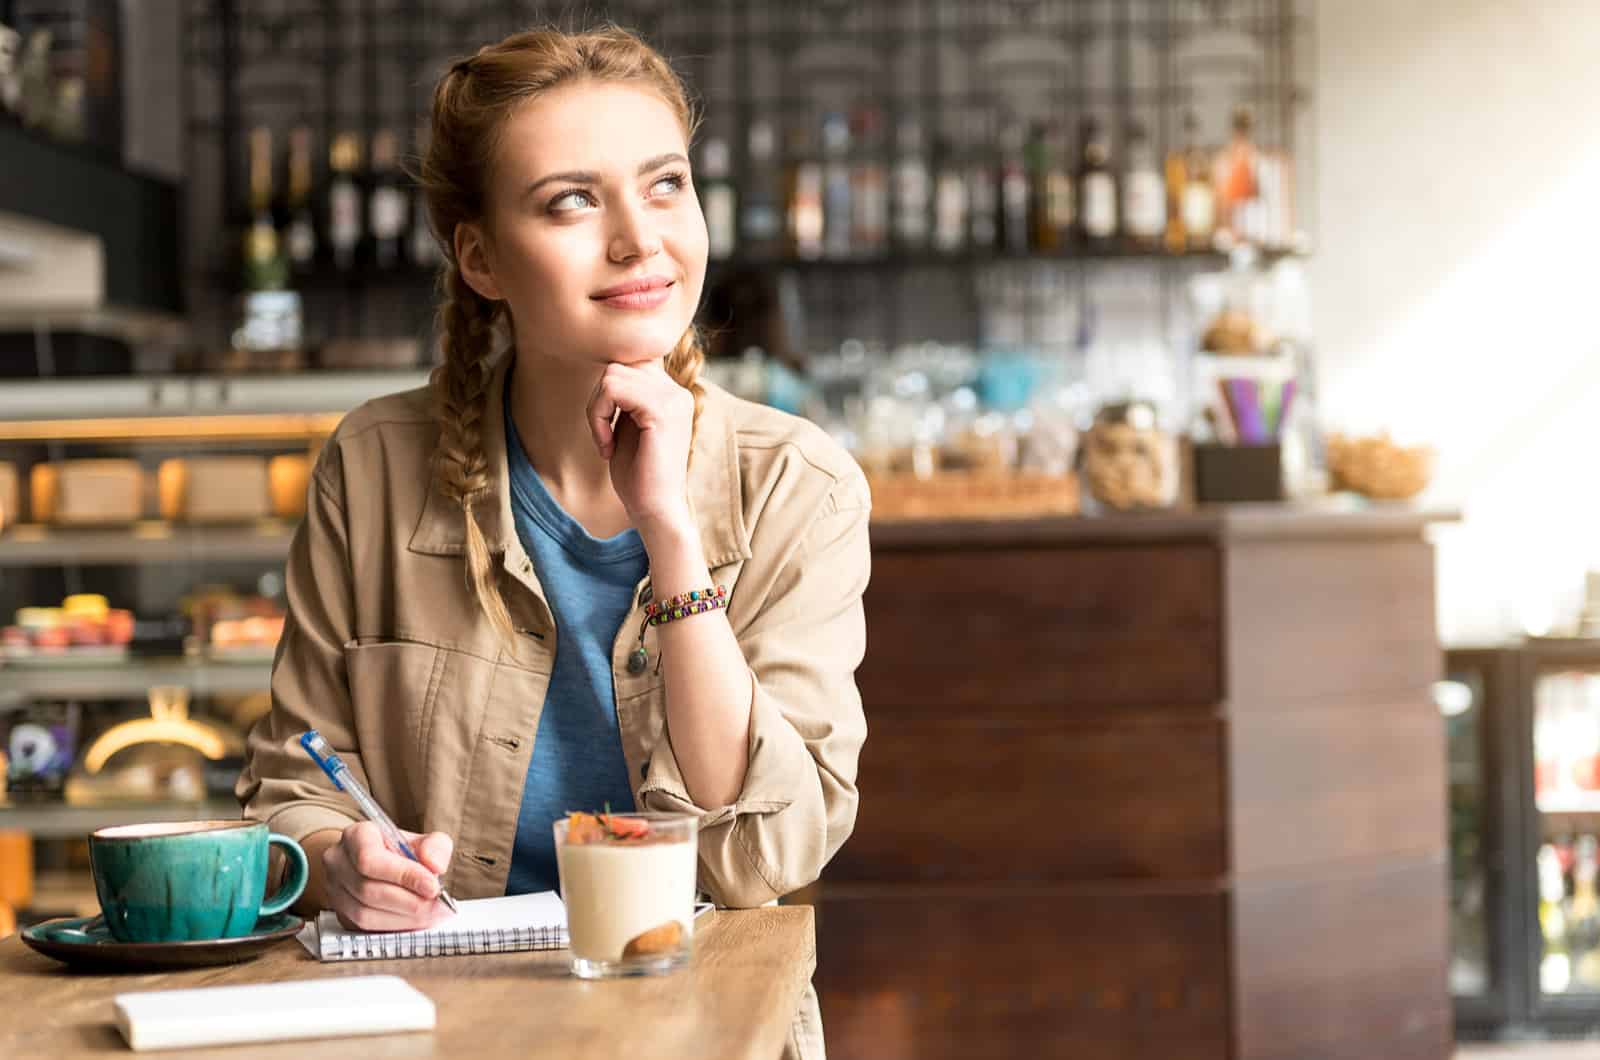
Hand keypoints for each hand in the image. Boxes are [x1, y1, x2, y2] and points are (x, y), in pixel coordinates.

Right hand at [322, 821, 452, 931]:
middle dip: (409, 902)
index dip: (403, 875)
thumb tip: (435, 866)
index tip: (432, 886)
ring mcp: (334, 890)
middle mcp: (338, 861)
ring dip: (403, 918)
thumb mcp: (423, 840)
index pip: (370, 859)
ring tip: (431, 914)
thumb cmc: (401, 851)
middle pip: (367, 890)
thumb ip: (435, 847)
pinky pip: (365, 928)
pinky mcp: (340, 914)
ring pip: (364, 914)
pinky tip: (416, 921)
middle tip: (438, 906)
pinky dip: (394, 927)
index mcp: (356, 836)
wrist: (380, 863)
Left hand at [587, 360, 694, 529]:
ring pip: (612, 374)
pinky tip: (606, 446)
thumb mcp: (627, 427)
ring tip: (604, 441)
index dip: (608, 392)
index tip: (606, 427)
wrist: (656, 512)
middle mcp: (678, 392)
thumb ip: (623, 398)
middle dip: (598, 399)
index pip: (630, 364)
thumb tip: (607, 370)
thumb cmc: (639, 478)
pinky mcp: (662, 411)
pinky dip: (598, 416)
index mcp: (673, 395)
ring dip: (596, 409)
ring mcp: (673, 399)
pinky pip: (612, 389)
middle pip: (619, 364)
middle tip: (601, 435)